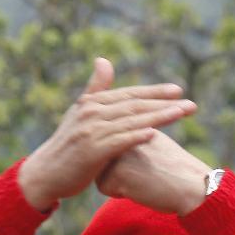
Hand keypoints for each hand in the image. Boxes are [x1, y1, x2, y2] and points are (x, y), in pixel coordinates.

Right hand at [18, 57, 196, 209]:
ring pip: (131, 121)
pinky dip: (136, 136)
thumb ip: (95, 89)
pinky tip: (153, 134)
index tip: (178, 90)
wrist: (44, 174)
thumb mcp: (79, 114)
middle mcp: (92, 113)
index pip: (129, 94)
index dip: (154, 91)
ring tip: (181, 114)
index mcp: (92, 103)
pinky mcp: (91, 151)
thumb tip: (104, 60)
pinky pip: (119, 142)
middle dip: (164, 103)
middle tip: (190, 103)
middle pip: (135, 105)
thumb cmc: (65, 147)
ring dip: (158, 117)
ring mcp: (91, 132)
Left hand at [96, 129, 210, 215]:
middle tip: (145, 171)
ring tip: (142, 177)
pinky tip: (140, 187)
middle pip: (102, 159)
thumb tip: (116, 142)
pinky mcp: (116, 171)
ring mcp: (117, 149)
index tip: (146, 163)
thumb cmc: (175, 167)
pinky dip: (119, 193)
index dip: (126, 160)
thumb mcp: (153, 140)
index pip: (111, 145)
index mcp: (131, 120)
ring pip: (101, 173)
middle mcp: (121, 130)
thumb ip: (133, 134)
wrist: (191, 185)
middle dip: (120, 171)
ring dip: (118, 181)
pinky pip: (105, 188)